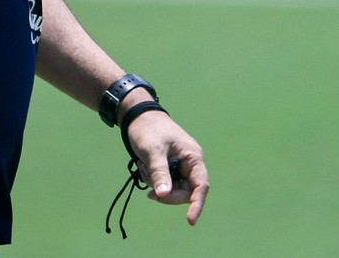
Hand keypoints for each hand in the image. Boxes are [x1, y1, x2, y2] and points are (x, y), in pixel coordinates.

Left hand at [125, 108, 209, 224]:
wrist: (138, 117)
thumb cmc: (149, 130)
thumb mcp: (153, 151)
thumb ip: (160, 173)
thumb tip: (164, 195)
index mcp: (193, 157)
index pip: (200, 185)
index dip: (197, 204)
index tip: (190, 221)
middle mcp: (190, 164)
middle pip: (185, 192)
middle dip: (167, 194)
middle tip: (149, 193)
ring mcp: (180, 167)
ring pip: (172, 190)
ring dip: (156, 184)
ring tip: (144, 166)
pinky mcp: (169, 169)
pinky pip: (163, 184)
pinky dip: (152, 180)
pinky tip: (143, 166)